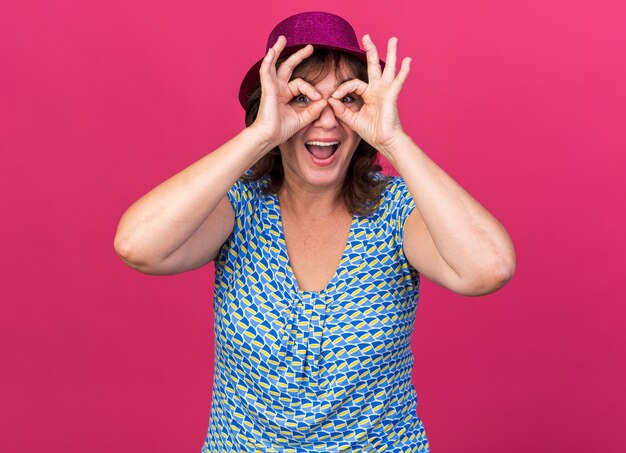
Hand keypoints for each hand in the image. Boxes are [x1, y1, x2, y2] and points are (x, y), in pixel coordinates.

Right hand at [250, 35, 328, 149]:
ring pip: (275, 64)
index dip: (312, 90)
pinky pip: (267, 71)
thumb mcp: (302, 119)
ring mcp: (272, 87)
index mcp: (285, 95)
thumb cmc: (281, 130)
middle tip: (310, 47)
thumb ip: (313, 110)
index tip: (319, 99)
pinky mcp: (267, 88)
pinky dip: (269, 60)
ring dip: (278, 50)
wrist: (269, 137)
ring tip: (282, 39)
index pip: (301, 85)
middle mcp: (278, 89)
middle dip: (299, 56)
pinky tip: (272, 50)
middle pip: (288, 68)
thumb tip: (325, 101)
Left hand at [328, 34, 410, 158]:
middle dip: (370, 50)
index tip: (334, 97)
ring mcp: (386, 91)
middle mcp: (378, 90)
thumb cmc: (371, 132)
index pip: (353, 83)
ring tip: (393, 39)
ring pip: (388, 68)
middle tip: (366, 36)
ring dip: (391, 53)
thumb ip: (341, 110)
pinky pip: (398, 82)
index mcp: (368, 94)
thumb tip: (330, 99)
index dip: (342, 88)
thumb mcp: (352, 120)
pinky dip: (404, 72)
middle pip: (374, 66)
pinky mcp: (392, 96)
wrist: (384, 142)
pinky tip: (408, 61)